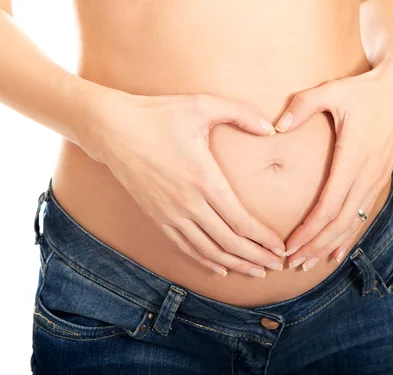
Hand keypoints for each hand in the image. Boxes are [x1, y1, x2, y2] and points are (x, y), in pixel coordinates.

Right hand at [83, 90, 285, 277]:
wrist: (111, 129)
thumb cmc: (157, 115)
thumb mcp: (202, 105)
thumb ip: (241, 113)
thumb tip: (271, 128)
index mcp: (204, 180)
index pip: (241, 221)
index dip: (263, 239)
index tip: (280, 247)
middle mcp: (188, 204)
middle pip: (228, 243)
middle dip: (256, 258)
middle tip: (276, 267)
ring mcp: (170, 214)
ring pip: (208, 251)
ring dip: (234, 265)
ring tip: (256, 273)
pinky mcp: (156, 217)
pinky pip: (185, 247)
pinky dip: (205, 261)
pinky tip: (220, 268)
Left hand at [274, 62, 392, 270]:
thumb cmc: (364, 88)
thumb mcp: (333, 91)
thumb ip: (303, 105)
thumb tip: (276, 126)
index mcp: (354, 158)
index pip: (329, 206)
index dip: (309, 230)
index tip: (288, 245)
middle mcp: (368, 174)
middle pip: (340, 223)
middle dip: (315, 246)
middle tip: (292, 262)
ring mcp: (377, 178)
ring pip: (353, 223)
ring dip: (330, 245)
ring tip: (308, 263)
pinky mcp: (381, 177)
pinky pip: (363, 214)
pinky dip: (349, 235)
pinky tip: (337, 251)